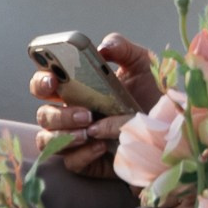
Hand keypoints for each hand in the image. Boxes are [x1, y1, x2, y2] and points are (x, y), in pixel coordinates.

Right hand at [32, 28, 158, 172]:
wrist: (166, 128)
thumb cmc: (149, 93)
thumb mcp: (141, 64)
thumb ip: (122, 48)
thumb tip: (103, 46)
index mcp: (75, 86)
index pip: (45, 82)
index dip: (41, 80)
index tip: (52, 80)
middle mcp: (68, 112)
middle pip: (43, 113)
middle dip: (57, 114)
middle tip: (85, 113)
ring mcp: (73, 137)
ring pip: (47, 139)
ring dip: (65, 135)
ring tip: (91, 131)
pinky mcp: (83, 160)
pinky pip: (70, 161)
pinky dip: (83, 154)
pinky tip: (102, 146)